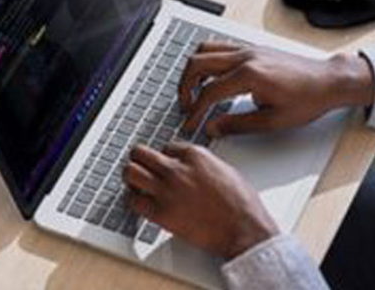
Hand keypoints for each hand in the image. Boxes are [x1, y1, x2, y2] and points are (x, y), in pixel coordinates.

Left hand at [124, 143, 277, 258]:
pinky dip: (133, 201)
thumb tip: (193, 167)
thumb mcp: (225, 170)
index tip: (165, 164)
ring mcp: (166, 190)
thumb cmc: (241, 204)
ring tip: (136, 184)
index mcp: (195, 155)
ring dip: (131, 177)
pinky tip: (141, 203)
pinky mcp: (161, 213)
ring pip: (130, 172)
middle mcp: (177, 168)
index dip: (165, 156)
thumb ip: (204, 164)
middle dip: (139, 159)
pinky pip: (133, 201)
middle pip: (140, 153)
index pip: (166, 146)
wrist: (244, 229)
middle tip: (141, 167)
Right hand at [178, 42, 374, 136]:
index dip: (195, 111)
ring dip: (193, 69)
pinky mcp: (253, 48)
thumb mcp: (272, 121)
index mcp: (249, 75)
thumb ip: (238, 124)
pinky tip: (211, 76)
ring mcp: (249, 49)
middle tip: (186, 106)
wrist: (328, 81)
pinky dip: (208, 60)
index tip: (191, 123)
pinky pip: (220, 47)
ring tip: (193, 90)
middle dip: (185, 86)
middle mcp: (246, 57)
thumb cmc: (308, 99)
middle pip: (197, 63)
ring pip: (205, 50)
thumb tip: (214, 128)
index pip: (208, 92)